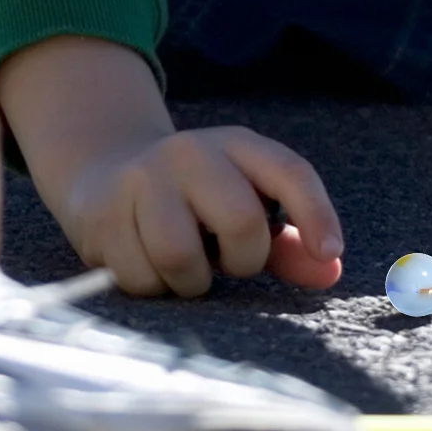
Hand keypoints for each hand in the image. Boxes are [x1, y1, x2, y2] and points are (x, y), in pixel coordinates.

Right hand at [62, 124, 344, 298]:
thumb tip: (329, 271)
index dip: (316, 213)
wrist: (106, 168)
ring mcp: (142, 178)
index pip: (290, 172)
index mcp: (238, 145)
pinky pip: (138, 276)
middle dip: (243, 259)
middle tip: (226, 260)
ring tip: (185, 265)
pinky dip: (151, 286)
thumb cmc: (195, 198)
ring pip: (180, 255)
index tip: (328, 251)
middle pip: (240, 221)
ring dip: (191, 281)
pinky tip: (147, 262)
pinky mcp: (102, 212)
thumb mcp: (244, 204)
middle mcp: (191, 152)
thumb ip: (288, 243)